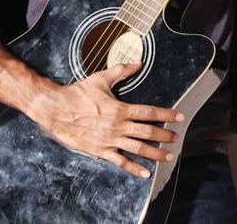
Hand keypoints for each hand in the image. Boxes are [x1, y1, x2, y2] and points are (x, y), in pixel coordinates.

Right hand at [33, 62, 182, 178]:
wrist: (56, 109)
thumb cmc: (78, 93)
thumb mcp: (101, 79)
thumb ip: (121, 71)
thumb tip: (138, 63)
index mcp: (120, 108)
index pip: (149, 113)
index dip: (166, 115)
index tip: (179, 117)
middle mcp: (117, 126)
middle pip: (147, 132)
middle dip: (164, 136)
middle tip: (176, 138)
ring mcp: (110, 140)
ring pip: (138, 149)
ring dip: (155, 153)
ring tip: (168, 156)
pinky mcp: (100, 150)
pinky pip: (120, 161)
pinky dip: (133, 168)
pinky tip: (145, 173)